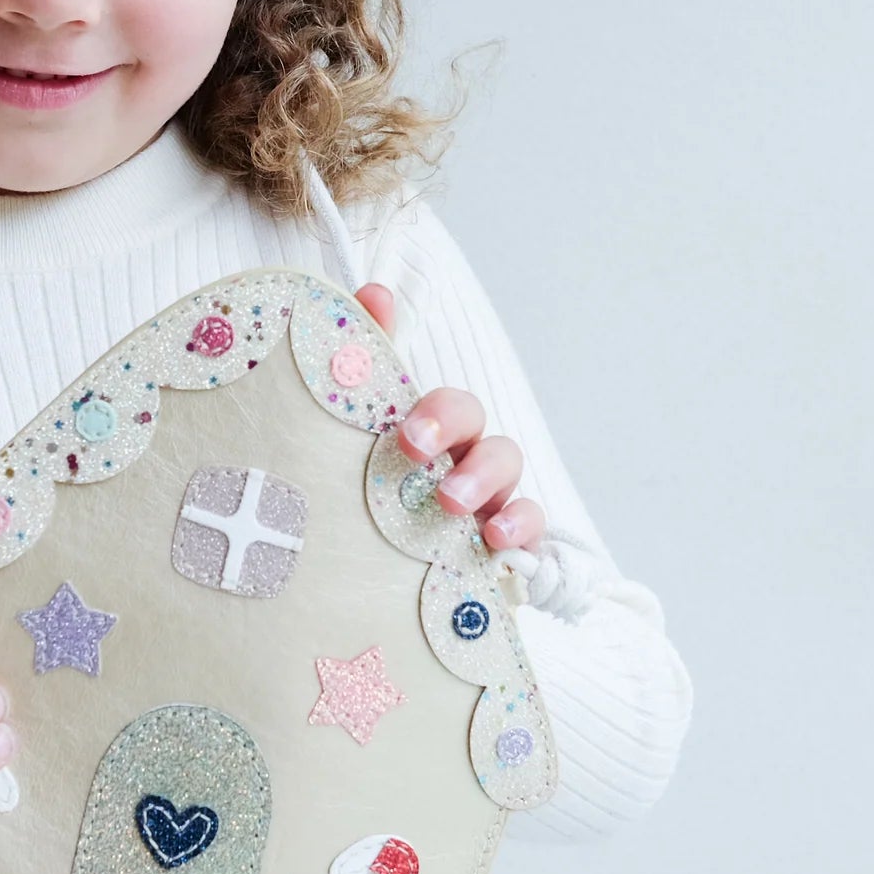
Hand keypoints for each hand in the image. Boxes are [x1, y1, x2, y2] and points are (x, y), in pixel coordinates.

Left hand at [354, 283, 545, 553]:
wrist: (343, 579)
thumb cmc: (354, 496)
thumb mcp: (345, 434)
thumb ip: (362, 366)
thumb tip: (374, 294)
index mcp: (425, 432)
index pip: (447, 406)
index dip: (436, 410)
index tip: (404, 435)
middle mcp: (460, 459)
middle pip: (480, 430)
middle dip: (455, 434)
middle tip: (413, 453)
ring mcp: (484, 503)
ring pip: (506, 472)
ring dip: (484, 481)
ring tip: (452, 505)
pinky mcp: (498, 548)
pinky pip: (530, 530)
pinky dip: (522, 529)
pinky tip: (496, 541)